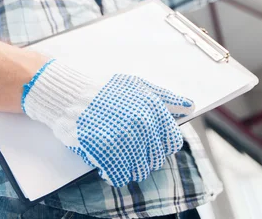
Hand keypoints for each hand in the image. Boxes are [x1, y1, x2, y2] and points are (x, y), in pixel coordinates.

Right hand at [21, 59, 194, 186]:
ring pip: (139, 170)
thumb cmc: (103, 90)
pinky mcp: (106, 151)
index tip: (148, 144)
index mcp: (153, 110)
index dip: (161, 145)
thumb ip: (166, 97)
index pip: (172, 141)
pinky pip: (119, 176)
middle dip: (144, 157)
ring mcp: (125, 138)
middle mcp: (143, 124)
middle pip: (155, 158)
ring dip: (130, 168)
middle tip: (127, 149)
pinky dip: (114, 175)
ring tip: (117, 156)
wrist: (70, 95)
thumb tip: (190, 106)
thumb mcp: (138, 85)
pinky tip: (107, 165)